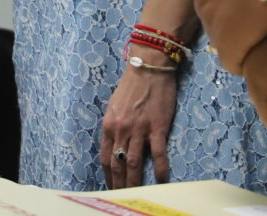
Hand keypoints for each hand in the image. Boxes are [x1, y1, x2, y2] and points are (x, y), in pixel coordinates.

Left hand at [100, 51, 177, 186]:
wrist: (148, 67)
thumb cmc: (131, 86)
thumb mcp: (115, 107)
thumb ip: (114, 127)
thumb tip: (115, 146)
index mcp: (109, 125)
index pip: (104, 157)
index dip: (107, 175)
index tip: (110, 188)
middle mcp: (120, 129)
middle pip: (117, 164)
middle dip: (119, 184)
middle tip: (121, 198)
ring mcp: (138, 129)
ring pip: (134, 163)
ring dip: (135, 182)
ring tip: (137, 196)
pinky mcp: (157, 127)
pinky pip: (158, 154)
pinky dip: (160, 170)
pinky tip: (162, 181)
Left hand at [194, 0, 266, 72]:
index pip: (213, 6)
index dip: (232, 12)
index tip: (251, 13)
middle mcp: (201, 8)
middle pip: (216, 27)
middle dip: (235, 31)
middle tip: (260, 31)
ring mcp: (213, 28)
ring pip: (224, 46)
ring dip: (241, 48)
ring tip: (262, 45)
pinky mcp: (229, 46)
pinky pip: (233, 62)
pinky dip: (244, 63)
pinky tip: (260, 58)